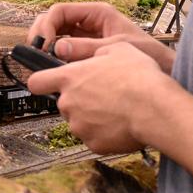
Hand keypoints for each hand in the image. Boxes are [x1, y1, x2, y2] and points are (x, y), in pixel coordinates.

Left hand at [25, 41, 171, 153]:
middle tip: (104, 95)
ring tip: (117, 110)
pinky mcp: (93, 144)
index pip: (37, 82)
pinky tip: (122, 124)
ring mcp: (79, 126)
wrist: (156, 108)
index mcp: (69, 78)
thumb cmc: (139, 77)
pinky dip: (105, 134)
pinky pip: (94, 138)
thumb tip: (84, 54)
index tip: (47, 84)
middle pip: (64, 103)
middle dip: (79, 101)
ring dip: (92, 118)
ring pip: (80, 121)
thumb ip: (92, 52)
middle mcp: (68, 103)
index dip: (42, 83)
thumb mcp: (116, 48)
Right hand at [27, 1, 173, 74]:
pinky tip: (54, 66)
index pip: (60, 11)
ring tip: (42, 60)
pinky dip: (54, 56)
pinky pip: (63, 49)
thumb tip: (57, 48)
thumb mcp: (115, 48)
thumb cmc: (147, 54)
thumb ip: (87, 48)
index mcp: (97, 13)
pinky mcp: (85, 50)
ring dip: (45, 44)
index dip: (47, 25)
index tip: (43, 43)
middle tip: (37, 50)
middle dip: (41, 33)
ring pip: (55, 34)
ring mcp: (86, 36)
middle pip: (53, 20)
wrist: (163, 68)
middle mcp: (88, 22)